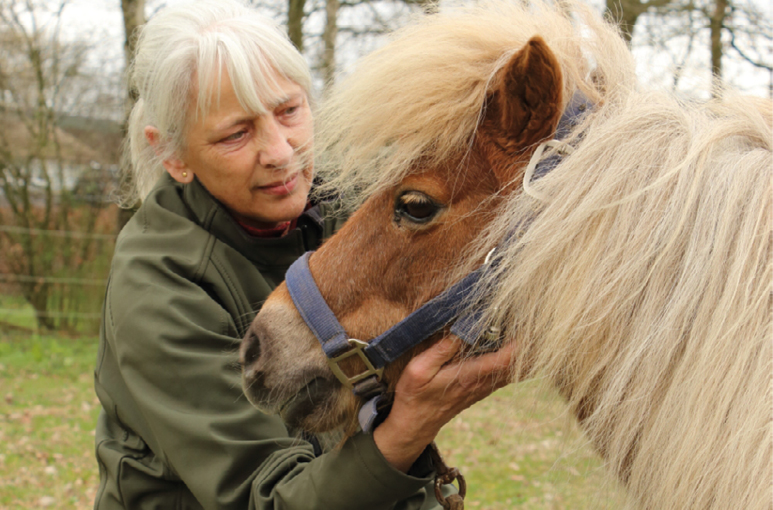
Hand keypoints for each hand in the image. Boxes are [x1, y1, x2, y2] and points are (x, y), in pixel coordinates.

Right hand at [373, 337, 515, 471]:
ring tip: (514, 332)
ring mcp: (483, 388)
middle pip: (514, 365)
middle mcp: (480, 383)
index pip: (502, 361)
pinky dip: (511, 362)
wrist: (416, 423)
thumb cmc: (415, 394)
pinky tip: (506, 347)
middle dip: (522, 346)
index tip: (519, 327)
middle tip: (519, 325)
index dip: (515, 345)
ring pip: (512, 371)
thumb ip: (440, 351)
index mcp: (467, 376)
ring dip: (518, 354)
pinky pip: (505, 376)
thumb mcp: (419, 370)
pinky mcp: (481, 390)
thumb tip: (459, 331)